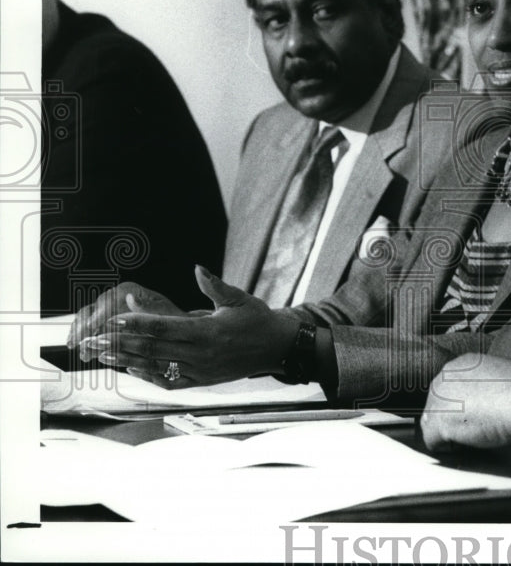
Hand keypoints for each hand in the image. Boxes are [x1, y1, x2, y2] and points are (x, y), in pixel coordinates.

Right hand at [67, 282, 186, 360]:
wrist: (174, 332)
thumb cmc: (173, 322)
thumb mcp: (166, 314)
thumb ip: (148, 307)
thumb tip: (130, 297)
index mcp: (128, 291)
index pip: (107, 301)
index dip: (98, 316)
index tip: (90, 330)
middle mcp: (114, 298)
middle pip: (92, 310)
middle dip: (84, 328)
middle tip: (79, 344)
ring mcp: (108, 311)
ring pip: (86, 321)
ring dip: (81, 337)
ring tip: (83, 353)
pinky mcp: (104, 324)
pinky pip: (88, 332)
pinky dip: (84, 342)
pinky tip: (84, 354)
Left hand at [89, 266, 299, 388]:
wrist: (278, 348)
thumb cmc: (258, 320)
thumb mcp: (239, 298)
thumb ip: (214, 285)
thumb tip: (197, 269)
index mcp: (209, 331)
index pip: (165, 327)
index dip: (138, 322)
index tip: (114, 318)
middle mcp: (202, 354)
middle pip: (153, 348)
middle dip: (121, 343)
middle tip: (93, 339)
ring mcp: (201, 370)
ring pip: (156, 366)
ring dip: (127, 360)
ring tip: (103, 354)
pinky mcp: (203, 381)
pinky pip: (170, 381)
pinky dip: (148, 375)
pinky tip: (131, 368)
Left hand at [420, 354, 510, 451]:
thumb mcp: (497, 379)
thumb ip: (480, 387)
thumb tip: (480, 403)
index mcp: (459, 365)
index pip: (445, 390)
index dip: (458, 407)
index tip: (472, 416)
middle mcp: (443, 377)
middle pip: (434, 405)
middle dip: (450, 419)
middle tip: (474, 429)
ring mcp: (439, 399)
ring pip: (431, 423)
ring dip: (448, 433)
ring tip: (472, 438)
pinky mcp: (440, 421)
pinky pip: (432, 442)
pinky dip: (447, 449)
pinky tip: (466, 446)